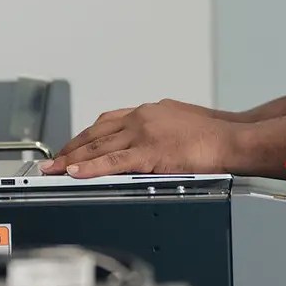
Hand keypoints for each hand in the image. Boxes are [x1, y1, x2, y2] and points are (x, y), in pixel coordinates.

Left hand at [42, 99, 238, 178]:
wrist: (234, 138)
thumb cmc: (216, 134)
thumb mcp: (180, 122)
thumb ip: (159, 129)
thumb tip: (149, 140)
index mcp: (148, 112)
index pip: (106, 123)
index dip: (85, 137)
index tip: (71, 147)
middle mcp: (141, 118)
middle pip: (96, 133)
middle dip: (71, 148)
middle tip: (51, 161)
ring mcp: (144, 134)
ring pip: (99, 147)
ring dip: (72, 159)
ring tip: (53, 170)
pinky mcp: (150, 152)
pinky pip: (113, 161)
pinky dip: (90, 168)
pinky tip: (74, 173)